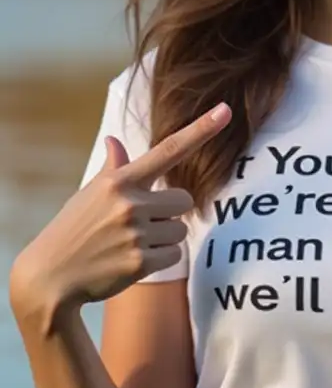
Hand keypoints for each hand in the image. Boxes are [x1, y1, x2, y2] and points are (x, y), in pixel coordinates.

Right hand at [9, 101, 231, 320]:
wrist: (50, 277)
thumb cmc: (74, 229)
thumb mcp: (89, 194)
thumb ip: (113, 168)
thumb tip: (115, 141)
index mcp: (119, 180)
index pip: (168, 149)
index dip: (200, 129)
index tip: (225, 110)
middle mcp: (130, 203)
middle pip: (183, 200)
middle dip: (169, 212)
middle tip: (139, 223)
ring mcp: (135, 233)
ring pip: (179, 230)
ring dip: (163, 238)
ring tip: (130, 243)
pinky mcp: (139, 263)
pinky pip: (173, 255)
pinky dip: (159, 259)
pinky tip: (130, 261)